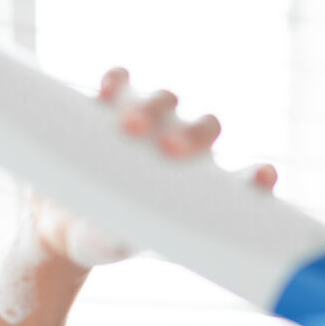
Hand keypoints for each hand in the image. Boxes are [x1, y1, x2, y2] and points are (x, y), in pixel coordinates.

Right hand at [32, 67, 277, 267]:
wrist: (60, 220)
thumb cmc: (102, 238)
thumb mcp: (113, 244)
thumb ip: (123, 240)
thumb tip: (127, 238)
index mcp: (199, 186)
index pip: (238, 178)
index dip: (254, 176)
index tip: (264, 176)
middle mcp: (181, 147)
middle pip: (204, 127)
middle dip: (192, 134)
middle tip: (168, 150)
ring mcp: (148, 123)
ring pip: (166, 102)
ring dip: (153, 107)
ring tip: (129, 126)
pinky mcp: (111, 106)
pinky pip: (121, 84)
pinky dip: (118, 81)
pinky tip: (110, 88)